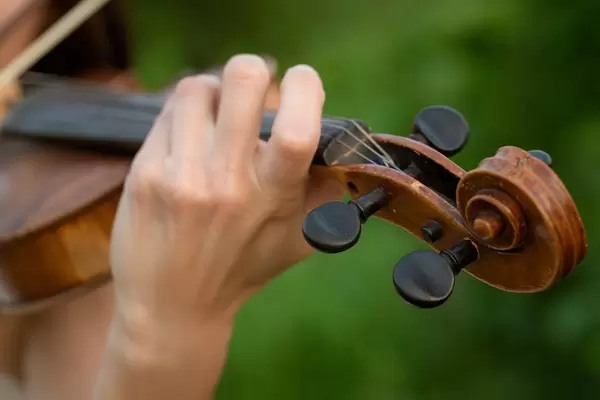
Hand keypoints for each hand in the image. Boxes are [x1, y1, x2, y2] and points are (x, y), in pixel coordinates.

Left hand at [109, 54, 343, 337]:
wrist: (173, 308)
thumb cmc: (243, 270)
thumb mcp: (299, 240)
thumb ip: (325, 193)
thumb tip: (344, 146)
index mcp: (272, 197)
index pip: (296, 129)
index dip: (305, 87)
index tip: (301, 81)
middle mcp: (225, 182)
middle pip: (242, 81)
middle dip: (253, 70)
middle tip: (253, 88)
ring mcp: (179, 175)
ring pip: (197, 88)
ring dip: (213, 92)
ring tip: (216, 115)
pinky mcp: (144, 173)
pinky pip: (168, 113)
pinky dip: (184, 115)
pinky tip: (189, 138)